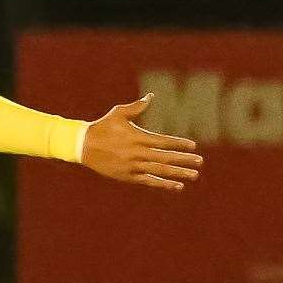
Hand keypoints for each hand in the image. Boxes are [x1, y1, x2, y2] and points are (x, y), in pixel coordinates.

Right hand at [81, 93, 202, 190]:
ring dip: (178, 173)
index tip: (193, 145)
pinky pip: (149, 181)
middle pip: (165, 158)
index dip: (179, 144)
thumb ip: (137, 107)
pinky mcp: (128, 177)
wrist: (83, 146)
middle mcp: (137, 153)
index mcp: (137, 137)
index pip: (163, 142)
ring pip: (160, 171)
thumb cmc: (102, 127)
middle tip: (199, 162)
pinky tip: (177, 186)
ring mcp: (132, 166)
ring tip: (194, 175)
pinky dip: (163, 184)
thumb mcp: (118, 113)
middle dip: (184, 160)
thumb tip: (151, 96)